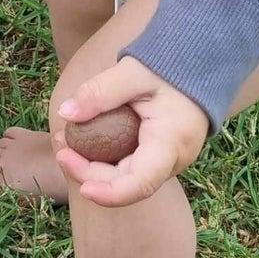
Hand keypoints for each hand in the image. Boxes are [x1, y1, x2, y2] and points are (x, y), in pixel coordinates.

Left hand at [53, 56, 210, 207]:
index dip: (110, 193)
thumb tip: (65, 113)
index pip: (142, 183)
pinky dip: (106, 159)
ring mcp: (169, 160)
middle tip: (60, 149)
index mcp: (171, 142)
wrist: (198, 63)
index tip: (83, 189)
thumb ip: (99, 91)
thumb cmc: (168, 66)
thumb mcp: (132, 71)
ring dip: (94, 167)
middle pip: (128, 183)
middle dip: (90, 174)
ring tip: (65, 142)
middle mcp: (174, 159)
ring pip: (128, 177)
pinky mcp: (161, 155)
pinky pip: (132, 166)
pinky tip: (85, 141)